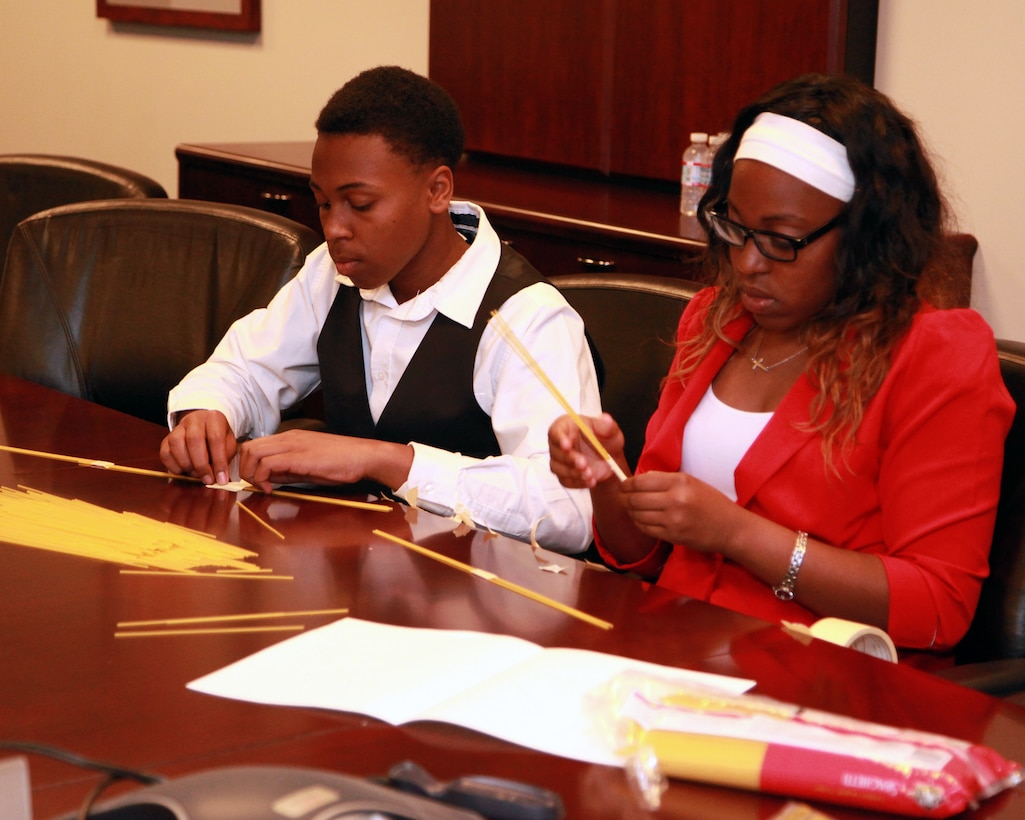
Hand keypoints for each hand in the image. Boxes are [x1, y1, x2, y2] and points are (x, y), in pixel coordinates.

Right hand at [159, 409, 236, 485]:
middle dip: (201, 465)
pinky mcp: (166, 439)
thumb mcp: (229, 444)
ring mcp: (178, 428)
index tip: (221, 479)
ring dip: (186, 464)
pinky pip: (165, 453)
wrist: (202, 428)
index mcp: (213, 418)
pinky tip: (184, 471)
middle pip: (194, 440)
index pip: (216, 438)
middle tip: (207, 479)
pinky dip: (173, 466)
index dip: (219, 461)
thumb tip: (220, 478)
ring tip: (196, 474)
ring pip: (176, 444)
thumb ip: (225, 458)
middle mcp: (194, 420)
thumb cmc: (218, 438)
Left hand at [238, 429, 413, 492]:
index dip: (247, 464)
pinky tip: (271, 489)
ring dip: (250, 473)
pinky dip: (262, 477)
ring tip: (263, 487)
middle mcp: (287, 438)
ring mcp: (292, 445)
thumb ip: (287, 470)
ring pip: (252, 452)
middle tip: (254, 485)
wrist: (363, 456)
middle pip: (248, 447)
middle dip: (244, 469)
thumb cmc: (341, 463)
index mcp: (289, 438)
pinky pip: (267, 463)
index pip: (254, 445)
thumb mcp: (309, 466)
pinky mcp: (298, 456)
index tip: (255, 481)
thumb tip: (268, 478)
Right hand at [548, 413, 627, 487]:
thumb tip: (606, 419)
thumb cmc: (605, 440)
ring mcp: (559, 461)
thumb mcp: (610, 430)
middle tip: (583, 463)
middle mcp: (559, 444)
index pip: (556, 431)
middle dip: (570, 459)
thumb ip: (607, 425)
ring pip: (559, 468)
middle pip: (556, 452)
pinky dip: (578, 483)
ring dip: (574, 473)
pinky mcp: (564, 475)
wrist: (609, 459)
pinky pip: (566, 481)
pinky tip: (590, 481)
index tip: (567, 445)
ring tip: (590, 474)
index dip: (560, 438)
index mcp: (566, 427)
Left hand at [620, 470, 739, 551]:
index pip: (641, 481)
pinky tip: (641, 519)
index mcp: (680, 482)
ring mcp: (673, 520)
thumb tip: (640, 478)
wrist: (730, 528)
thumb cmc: (711, 502)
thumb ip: (665, 479)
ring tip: (631, 508)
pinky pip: (645, 529)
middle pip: (635, 498)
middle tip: (622, 497)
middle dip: (625, 498)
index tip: (624, 485)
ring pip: (637, 514)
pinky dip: (639, 523)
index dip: (627, 483)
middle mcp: (675, 500)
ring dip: (630, 511)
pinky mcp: (672, 536)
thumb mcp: (691, 482)